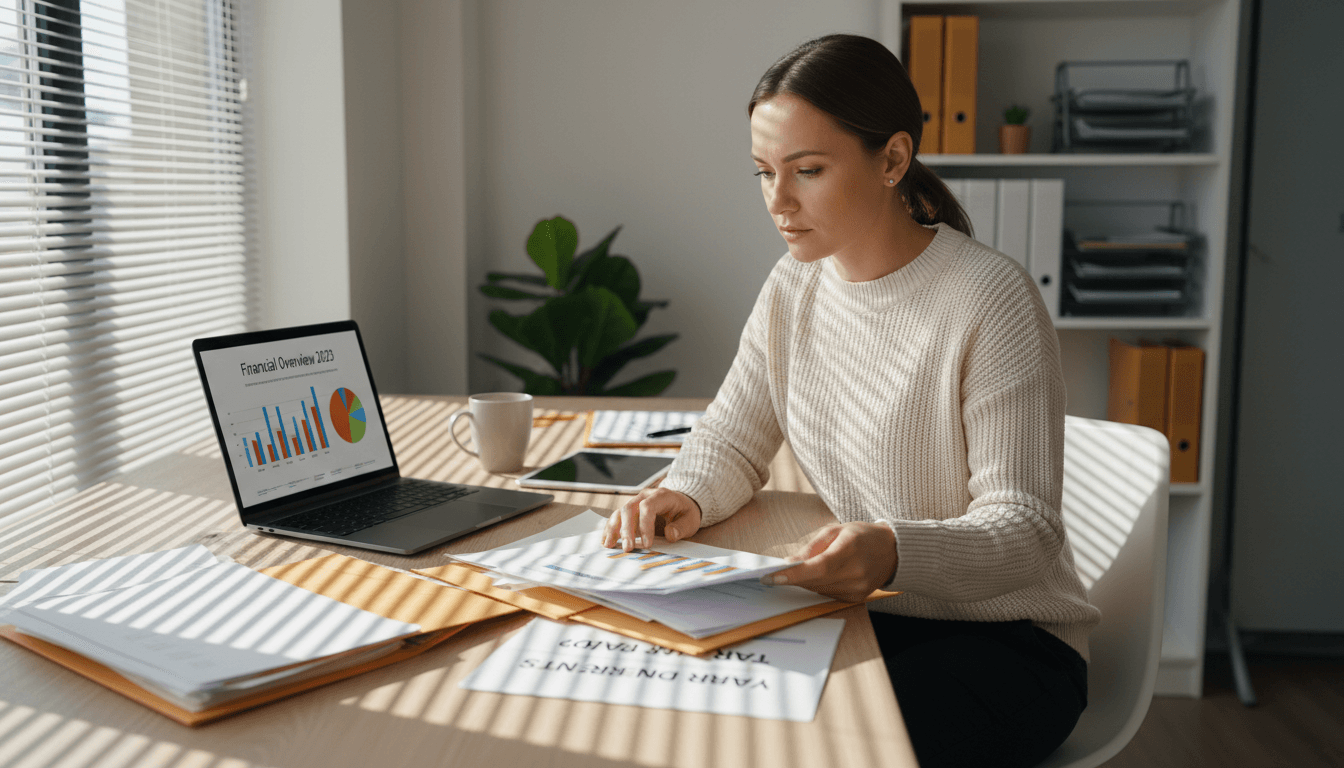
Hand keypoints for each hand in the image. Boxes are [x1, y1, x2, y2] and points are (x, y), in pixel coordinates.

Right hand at [601, 487, 702, 551]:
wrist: (681, 504)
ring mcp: (635, 502)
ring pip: (619, 512)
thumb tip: (670, 534)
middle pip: (629, 509)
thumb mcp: (691, 520)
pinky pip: (616, 518)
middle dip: (627, 529)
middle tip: (628, 548)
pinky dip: (610, 529)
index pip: (647, 507)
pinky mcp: (630, 511)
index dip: (645, 525)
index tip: (647, 544)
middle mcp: (644, 497)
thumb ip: (682, 527)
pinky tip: (606, 541)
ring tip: (610, 545)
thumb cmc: (685, 512)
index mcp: (661, 496)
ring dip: (614, 529)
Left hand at [762, 522, 896, 602]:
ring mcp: (857, 588)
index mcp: (850, 549)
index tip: (772, 577)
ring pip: (818, 589)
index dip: (794, 574)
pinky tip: (817, 576)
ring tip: (794, 571)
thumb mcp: (836, 530)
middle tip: (770, 573)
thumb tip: (788, 563)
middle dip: (791, 577)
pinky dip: (817, 585)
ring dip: (803, 581)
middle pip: (815, 580)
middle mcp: (855, 572)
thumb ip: (811, 547)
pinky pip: (827, 593)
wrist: (893, 552)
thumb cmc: (862, 536)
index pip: (818, 567)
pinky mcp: (855, 597)